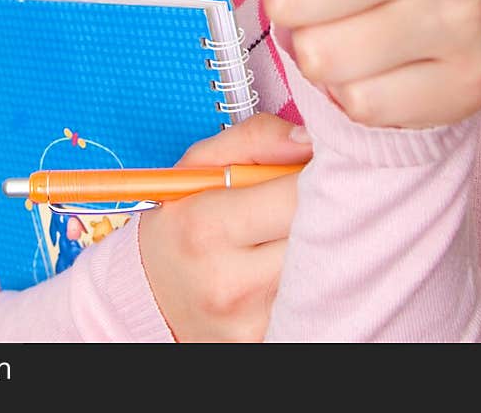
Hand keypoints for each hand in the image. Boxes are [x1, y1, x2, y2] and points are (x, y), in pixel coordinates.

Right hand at [137, 112, 311, 341]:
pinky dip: (315, 275)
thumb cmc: (180, 222)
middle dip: (328, 206)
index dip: (320, 172)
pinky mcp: (268, 342)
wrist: (152, 296)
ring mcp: (252, 321)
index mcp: (206, 226)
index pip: (296, 194)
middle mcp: (230, 281)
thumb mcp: (199, 165)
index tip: (322, 163)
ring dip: (324, 241)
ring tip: (304, 226)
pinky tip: (300, 261)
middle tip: (324, 192)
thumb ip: (256, 138)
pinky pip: (314, 299)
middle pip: (317, 234)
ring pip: (324, 268)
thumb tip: (310, 138)